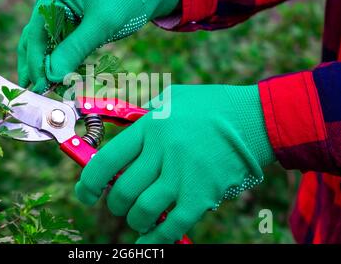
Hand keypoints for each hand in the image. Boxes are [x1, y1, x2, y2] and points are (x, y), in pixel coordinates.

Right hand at [17, 0, 181, 92]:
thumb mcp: (101, 24)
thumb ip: (75, 49)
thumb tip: (52, 75)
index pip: (36, 33)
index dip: (37, 62)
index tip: (40, 86)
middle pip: (36, 37)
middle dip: (36, 64)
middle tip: (34, 90)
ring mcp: (61, 7)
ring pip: (47, 41)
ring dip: (47, 64)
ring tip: (45, 87)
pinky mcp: (72, 18)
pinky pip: (61, 42)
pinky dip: (61, 59)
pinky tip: (60, 76)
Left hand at [75, 85, 275, 242]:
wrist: (255, 118)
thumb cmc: (210, 106)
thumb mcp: (170, 99)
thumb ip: (142, 117)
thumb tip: (117, 136)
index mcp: (150, 127)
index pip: (107, 161)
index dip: (89, 183)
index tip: (85, 193)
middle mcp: (162, 152)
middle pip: (123, 191)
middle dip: (115, 203)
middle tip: (118, 203)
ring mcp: (183, 175)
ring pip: (143, 210)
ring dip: (135, 219)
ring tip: (138, 216)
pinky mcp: (203, 194)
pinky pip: (172, 224)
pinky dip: (156, 237)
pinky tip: (148, 240)